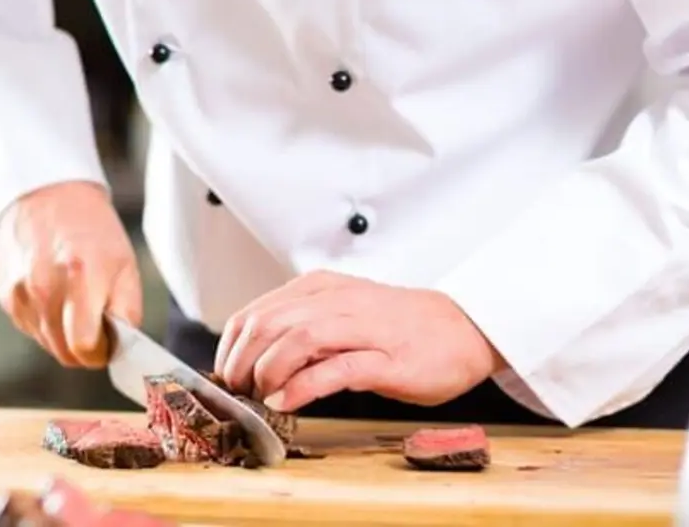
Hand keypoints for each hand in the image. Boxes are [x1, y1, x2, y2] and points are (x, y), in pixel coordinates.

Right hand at [0, 181, 141, 367]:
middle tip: (96, 324)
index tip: (109, 342)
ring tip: (75, 302)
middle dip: (84, 348)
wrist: (45, 195)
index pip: (84, 347)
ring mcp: (22, 294)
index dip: (101, 351)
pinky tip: (56, 294)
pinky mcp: (8, 297)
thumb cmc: (91, 229)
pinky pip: (33, 330)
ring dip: (65, 335)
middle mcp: (45, 288)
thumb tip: (121, 346)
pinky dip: (47, 322)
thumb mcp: (125, 263)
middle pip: (65, 353)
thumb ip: (127, 310)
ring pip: (48, 345)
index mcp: (81, 277)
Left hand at [214, 270, 503, 411]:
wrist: (462, 328)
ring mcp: (362, 328)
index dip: (231, 347)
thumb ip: (302, 328)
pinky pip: (334, 369)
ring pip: (296, 340)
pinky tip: (286, 401)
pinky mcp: (386, 359)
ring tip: (261, 395)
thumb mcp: (341, 313)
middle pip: (268, 324)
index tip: (226, 373)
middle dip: (242, 362)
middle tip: (240, 390)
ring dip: (267, 371)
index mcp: (321, 289)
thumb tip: (253, 358)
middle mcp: (337, 302)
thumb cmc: (399, 327)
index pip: (256, 312)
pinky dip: (302, 386)